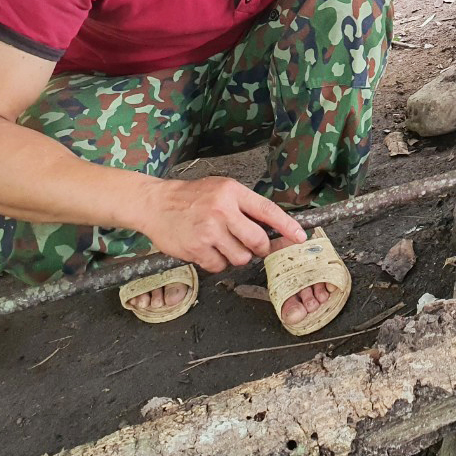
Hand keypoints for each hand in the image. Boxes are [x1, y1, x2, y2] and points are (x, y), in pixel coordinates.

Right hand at [137, 176, 306, 272]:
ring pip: (241, 257)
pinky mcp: (196, 248)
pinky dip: (218, 262)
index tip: (300, 237)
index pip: (268, 211)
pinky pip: (219, 266)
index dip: (287, 226)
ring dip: (237, 256)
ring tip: (223, 244)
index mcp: (232, 192)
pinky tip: (208, 250)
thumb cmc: (192, 197)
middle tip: (255, 247)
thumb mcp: (221, 189)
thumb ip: (245, 205)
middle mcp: (222, 210)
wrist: (155, 203)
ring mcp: (209, 231)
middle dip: (261, 248)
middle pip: (258, 240)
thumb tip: (273, 226)